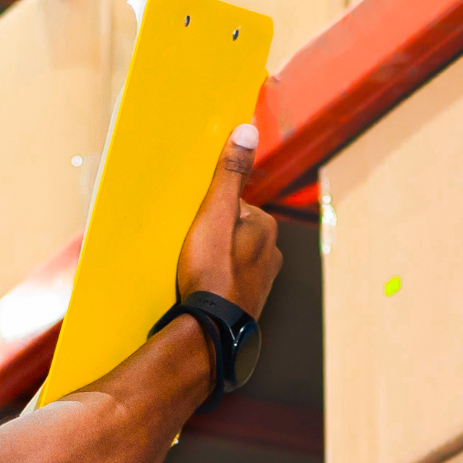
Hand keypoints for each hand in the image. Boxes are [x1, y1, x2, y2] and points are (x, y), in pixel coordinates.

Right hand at [176, 122, 280, 312]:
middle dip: (211, 236)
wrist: (209, 332)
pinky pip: (228, 281)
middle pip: (232, 231)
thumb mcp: (215, 214)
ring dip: (212, 260)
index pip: (233, 205)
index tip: (193, 227)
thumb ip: (230, 173)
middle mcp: (272, 254)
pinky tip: (200, 289)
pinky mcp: (249, 303)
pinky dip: (215, 281)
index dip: (208, 212)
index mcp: (267, 228)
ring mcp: (262, 281)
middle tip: (190, 251)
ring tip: (192, 272)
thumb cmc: (211, 272)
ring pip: (231, 257)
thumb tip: (248, 130)